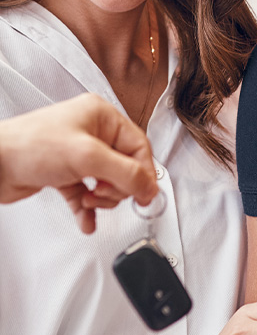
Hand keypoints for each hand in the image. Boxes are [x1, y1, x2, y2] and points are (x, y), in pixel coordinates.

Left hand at [0, 94, 157, 231]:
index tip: (145, 195)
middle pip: (125, 167)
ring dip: (101, 199)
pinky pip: (86, 193)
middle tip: (101, 193)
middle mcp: (91, 132)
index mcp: (101, 116)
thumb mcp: (87, 157)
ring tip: (88, 201)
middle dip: (116, 188)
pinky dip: (87, 208)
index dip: (144, 173)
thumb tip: (150, 185)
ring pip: (107, 183)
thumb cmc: (29, 146)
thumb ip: (124, 173)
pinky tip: (85, 219)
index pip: (138, 146)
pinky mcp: (64, 173)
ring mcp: (77, 153)